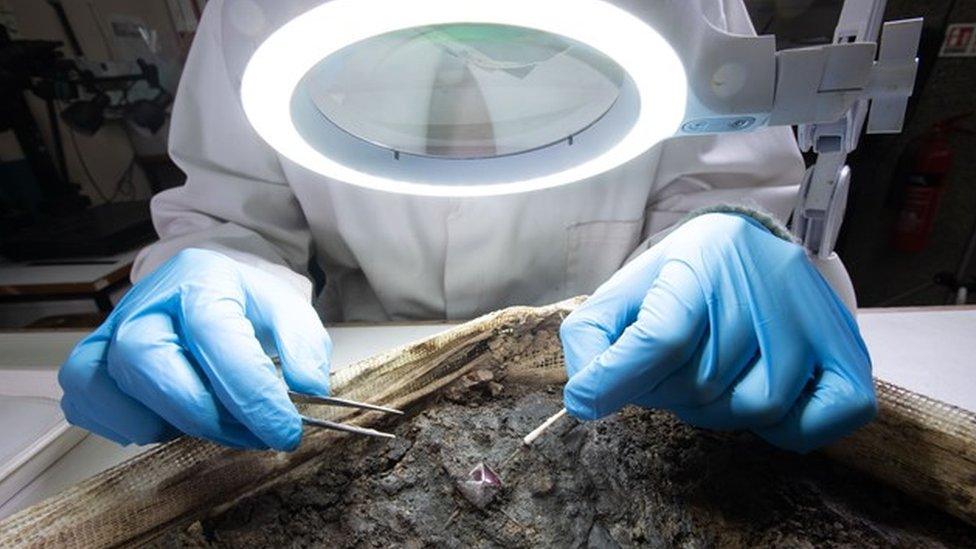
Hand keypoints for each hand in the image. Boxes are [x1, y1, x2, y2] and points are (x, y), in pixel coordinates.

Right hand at [59, 249, 331, 450]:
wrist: (203, 293)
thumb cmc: (243, 306)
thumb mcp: (288, 312)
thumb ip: (304, 346)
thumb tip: (309, 388)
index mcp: (201, 278)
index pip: (217, 338)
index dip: (252, 394)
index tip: (285, 431)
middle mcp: (147, 302)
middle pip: (150, 362)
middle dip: (206, 414)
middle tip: (252, 435)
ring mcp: (110, 330)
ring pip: (117, 387)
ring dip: (170, 422)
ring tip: (215, 423)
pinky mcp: (90, 360)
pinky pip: (88, 402)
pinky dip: (127, 424)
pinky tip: (169, 420)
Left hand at [560, 213, 875, 452]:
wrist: (750, 244)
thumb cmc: (681, 276)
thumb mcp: (628, 289)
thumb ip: (593, 334)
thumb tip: (585, 396)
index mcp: (701, 262)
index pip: (663, 335)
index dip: (620, 376)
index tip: (589, 398)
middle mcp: (764, 286)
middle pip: (701, 382)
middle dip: (668, 390)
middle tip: (669, 367)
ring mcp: (812, 320)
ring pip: (754, 406)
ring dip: (719, 408)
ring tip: (711, 375)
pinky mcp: (847, 351)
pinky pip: (821, 420)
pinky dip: (787, 427)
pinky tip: (759, 394)